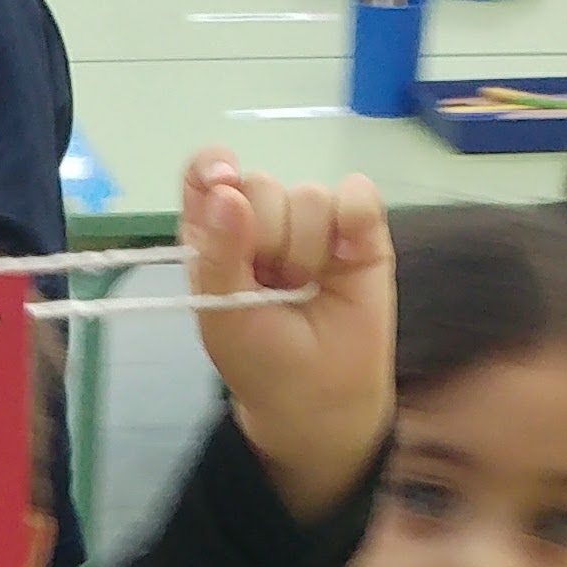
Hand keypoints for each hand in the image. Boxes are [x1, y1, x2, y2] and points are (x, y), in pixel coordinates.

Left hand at [177, 153, 396, 519]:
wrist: (322, 398)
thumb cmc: (260, 358)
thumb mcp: (222, 314)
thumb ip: (218, 252)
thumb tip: (228, 190)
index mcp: (217, 233)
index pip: (205, 174)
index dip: (212, 168)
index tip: (224, 182)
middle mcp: (262, 218)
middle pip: (260, 184)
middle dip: (265, 238)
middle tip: (272, 287)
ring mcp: (313, 220)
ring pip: (308, 195)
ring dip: (306, 251)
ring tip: (306, 289)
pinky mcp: (361, 228)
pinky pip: (358, 194)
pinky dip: (353, 221)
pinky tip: (346, 259)